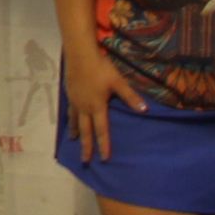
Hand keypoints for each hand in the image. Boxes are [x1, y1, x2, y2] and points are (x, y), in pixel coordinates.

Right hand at [63, 45, 145, 163]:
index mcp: (97, 107)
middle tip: (85, 160)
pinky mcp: (69, 94)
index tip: (104, 158)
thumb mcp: (118, 82)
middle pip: (86, 130)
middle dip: (86, 146)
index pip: (101, 130)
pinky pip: (70, 111)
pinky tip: (70, 120)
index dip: (103, 145)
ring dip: (76, 133)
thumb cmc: (101, 68)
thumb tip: (145, 109)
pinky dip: (70, 119)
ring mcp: (75, 101)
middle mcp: (84, 108)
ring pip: (75, 121)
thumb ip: (130, 97)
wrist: (80, 55)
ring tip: (74, 141)